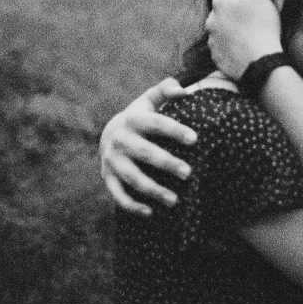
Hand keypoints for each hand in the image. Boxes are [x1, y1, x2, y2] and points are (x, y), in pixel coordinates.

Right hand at [98, 78, 193, 214]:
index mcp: (133, 119)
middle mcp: (120, 140)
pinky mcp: (108, 177)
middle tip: (188, 173)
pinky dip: (132, 206)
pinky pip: (118, 195)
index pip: (156, 124)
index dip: (174, 130)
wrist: (109, 135)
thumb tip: (183, 90)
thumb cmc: (140, 118)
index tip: (194, 139)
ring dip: (153, 190)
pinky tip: (151, 213)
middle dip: (166, 163)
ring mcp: (112, 160)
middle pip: (145, 153)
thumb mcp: (149, 101)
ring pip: (132, 178)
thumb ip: (165, 90)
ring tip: (175, 200)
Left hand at [207, 0, 284, 80]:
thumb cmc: (261, 25)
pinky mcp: (215, 55)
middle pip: (217, 7)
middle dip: (228, 7)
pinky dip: (228, 43)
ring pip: (218, 26)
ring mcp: (211, 39)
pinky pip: (220, 44)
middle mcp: (210, 20)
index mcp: (219, 2)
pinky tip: (241, 46)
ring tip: (245, 32)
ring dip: (227, 25)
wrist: (260, 62)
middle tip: (247, 14)